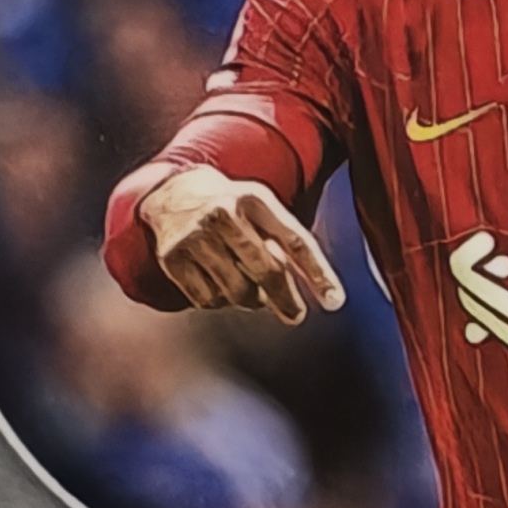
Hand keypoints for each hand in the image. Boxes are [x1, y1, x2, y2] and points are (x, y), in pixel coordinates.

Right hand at [138, 165, 345, 326]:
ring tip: (252, 291)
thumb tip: (305, 291)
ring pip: (238, 292)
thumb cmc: (231, 207)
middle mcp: (222, 214)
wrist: (171, 192)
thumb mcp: (260, 208)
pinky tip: (220, 285)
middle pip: (267, 271)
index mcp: (253, 198)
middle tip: (297, 316)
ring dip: (252, 301)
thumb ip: (283, 241)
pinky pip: (208, 300)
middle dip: (287, 300)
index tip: (336, 301)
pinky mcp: (172, 259)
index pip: (294, 240)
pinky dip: (220, 301)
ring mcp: (195, 237)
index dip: (318, 273)